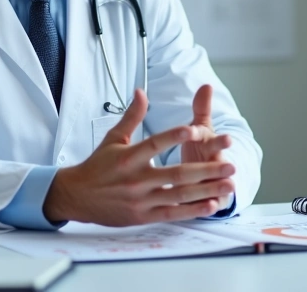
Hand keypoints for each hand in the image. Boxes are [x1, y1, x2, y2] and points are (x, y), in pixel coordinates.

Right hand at [43, 89, 235, 226]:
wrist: (77, 195)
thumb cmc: (97, 165)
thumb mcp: (113, 138)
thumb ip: (132, 116)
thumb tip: (141, 91)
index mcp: (129, 156)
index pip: (155, 143)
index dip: (175, 136)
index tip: (195, 129)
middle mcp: (136, 178)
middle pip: (176, 173)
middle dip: (206, 170)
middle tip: (229, 164)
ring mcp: (141, 199)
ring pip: (179, 195)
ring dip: (207, 190)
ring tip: (228, 185)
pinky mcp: (143, 215)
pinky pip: (172, 213)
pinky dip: (192, 210)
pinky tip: (210, 204)